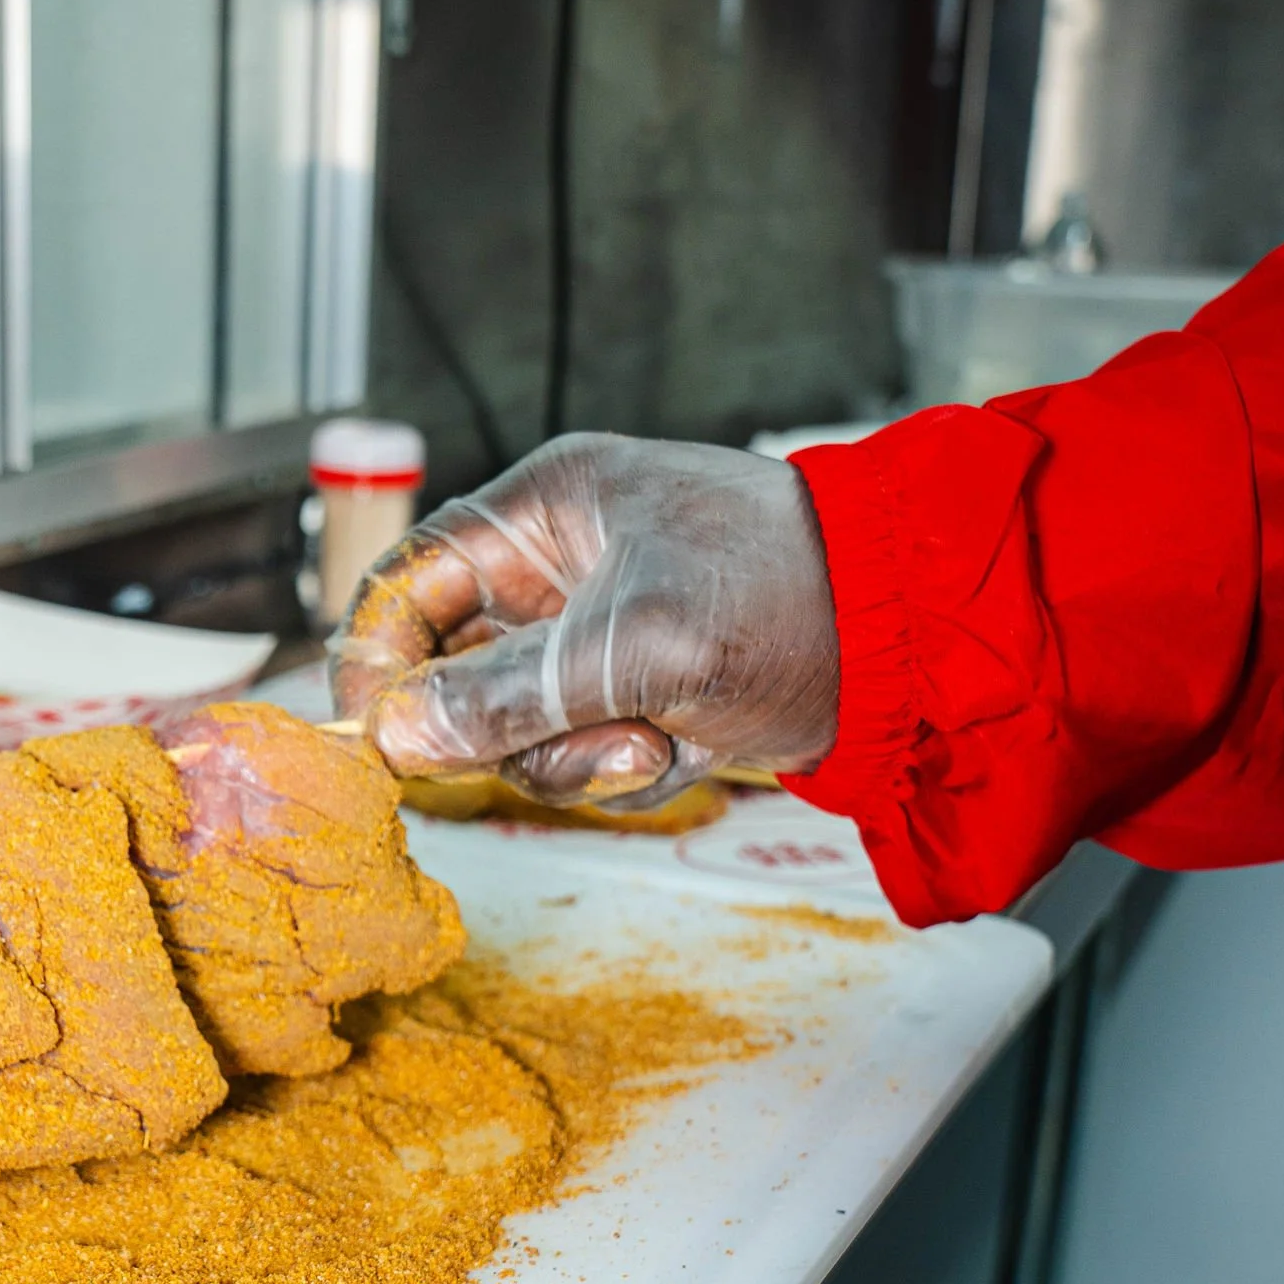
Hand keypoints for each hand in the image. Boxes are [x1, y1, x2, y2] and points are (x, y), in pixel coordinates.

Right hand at [328, 433, 839, 805]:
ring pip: (510, 732)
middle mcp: (557, 572)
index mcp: (545, 510)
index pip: (409, 580)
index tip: (373, 734)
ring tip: (646, 741)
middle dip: (495, 725)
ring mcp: (594, 642)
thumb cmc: (787, 592)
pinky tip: (677, 751)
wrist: (910, 644)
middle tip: (542, 742)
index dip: (377, 657)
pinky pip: (572, 761)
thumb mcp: (633, 643)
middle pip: (450, 671)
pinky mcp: (632, 702)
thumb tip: (398, 734)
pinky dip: (617, 773)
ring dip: (568, 757)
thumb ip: (508, 695)